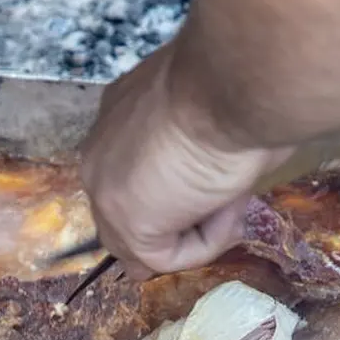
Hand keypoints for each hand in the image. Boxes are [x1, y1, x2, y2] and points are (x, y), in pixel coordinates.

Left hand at [79, 43, 292, 280]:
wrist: (235, 81)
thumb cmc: (240, 84)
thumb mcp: (213, 113)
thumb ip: (200, 147)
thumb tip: (220, 185)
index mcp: (118, 117)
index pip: (130, 175)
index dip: (176, 193)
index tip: (220, 186)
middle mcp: (99, 153)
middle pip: (125, 216)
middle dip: (179, 222)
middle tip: (229, 197)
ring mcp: (106, 192)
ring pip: (147, 242)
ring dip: (197, 230)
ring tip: (233, 193)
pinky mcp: (128, 226)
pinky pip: (166, 258)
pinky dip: (207, 242)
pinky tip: (226, 204)